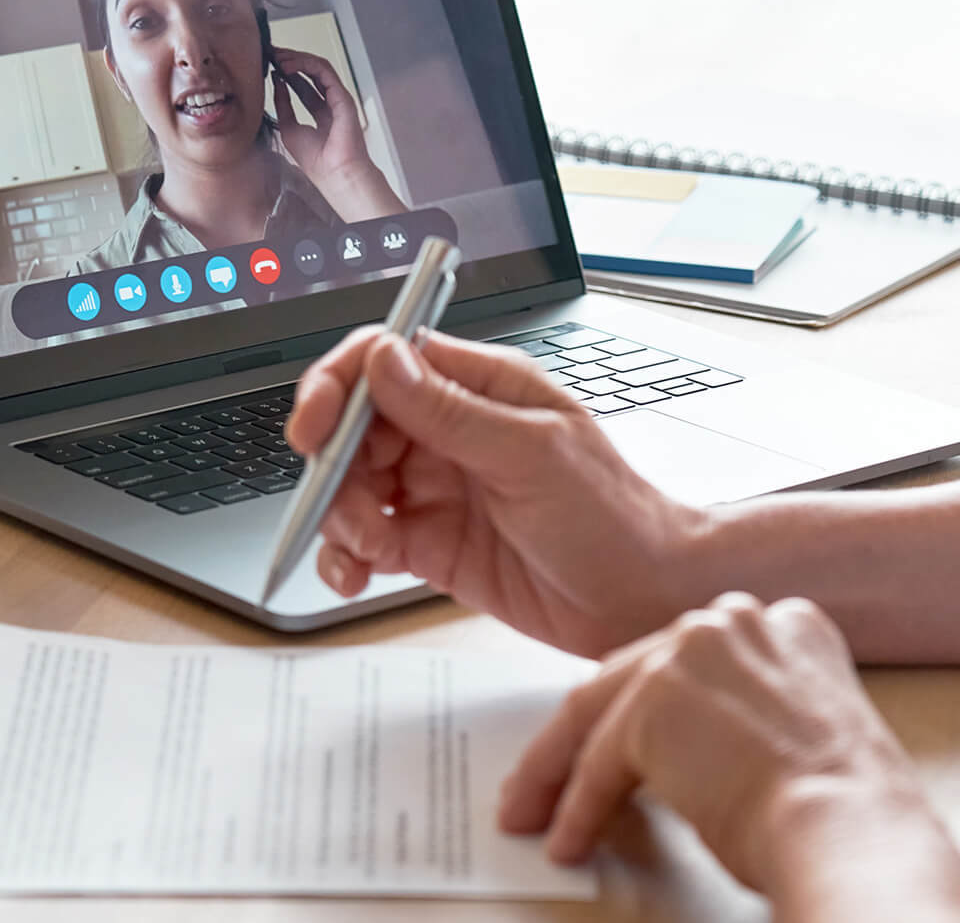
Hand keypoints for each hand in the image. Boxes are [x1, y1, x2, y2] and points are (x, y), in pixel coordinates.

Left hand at [269, 47, 404, 219]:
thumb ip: (283, 105)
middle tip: (272, 54)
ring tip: (278, 57)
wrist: (334, 173)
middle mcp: (330, 102)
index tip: (270, 65)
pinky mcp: (342, 96)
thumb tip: (277, 83)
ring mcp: (338, 98)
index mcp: (320, 113)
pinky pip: (324, 72)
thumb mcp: (288, 128)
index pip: (303, 85)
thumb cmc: (317, 160)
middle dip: (291, 61)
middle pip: (310, 73)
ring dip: (297, 59)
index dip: (286, 73)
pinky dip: (306, 64)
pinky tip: (289, 66)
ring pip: (318, 68)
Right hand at [285, 328, 709, 657]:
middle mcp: (451, 431)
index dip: (339, 386)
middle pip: (356, 426)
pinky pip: (364, 540)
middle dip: (335, 465)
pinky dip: (347, 556)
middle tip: (346, 505)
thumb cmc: (613, 515)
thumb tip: (383, 360)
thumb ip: (449, 412)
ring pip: (351, 485)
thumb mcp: (532, 454)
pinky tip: (357, 574)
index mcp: (480, 387)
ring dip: (340, 515)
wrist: (642, 598)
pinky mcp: (429, 543)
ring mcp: (437, 487)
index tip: (316, 427)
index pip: (386, 360)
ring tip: (369, 548)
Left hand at [499, 592, 958, 903]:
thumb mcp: (805, 735)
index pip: (691, 661)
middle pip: (635, 676)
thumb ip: (751, 716)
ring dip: (559, 771)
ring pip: (602, 713)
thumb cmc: (845, 811)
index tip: (625, 737)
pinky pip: (597, 764)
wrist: (848, 828)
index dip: (651, 704)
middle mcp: (735, 621)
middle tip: (554, 777)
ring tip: (538, 812)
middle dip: (590, 733)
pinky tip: (570, 840)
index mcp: (786, 625)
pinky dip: (577, 809)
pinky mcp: (653, 700)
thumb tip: (696, 756)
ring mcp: (690, 652)